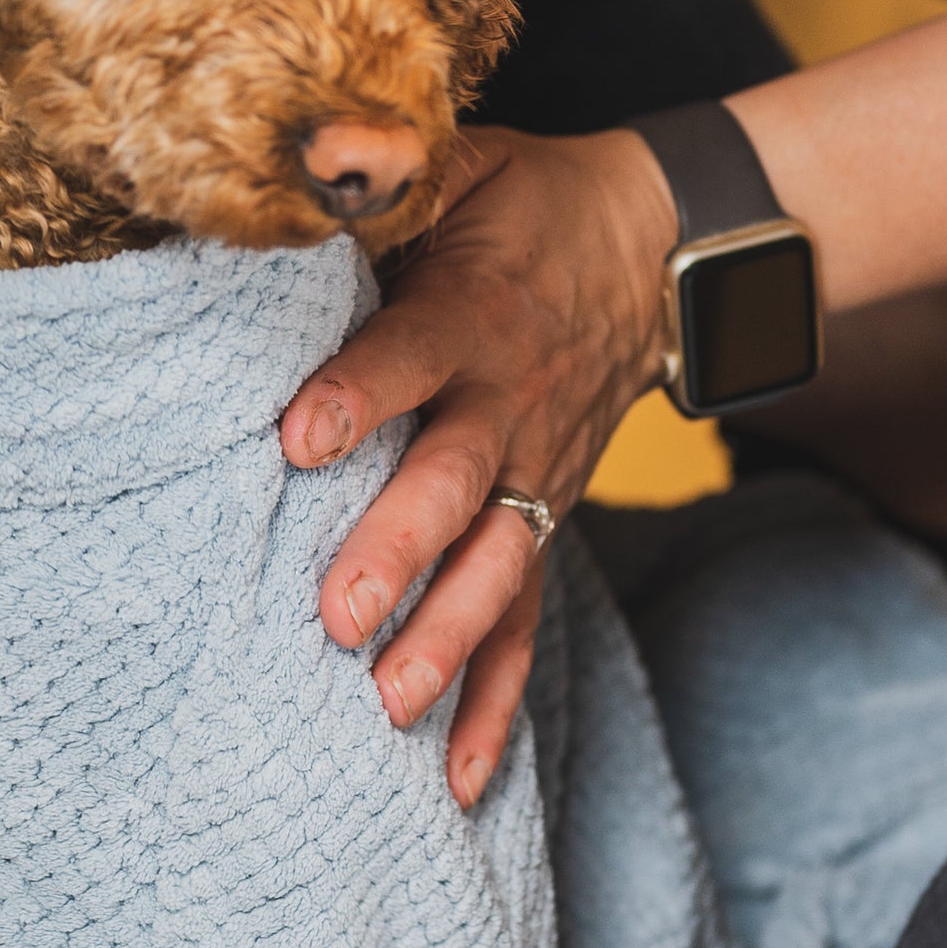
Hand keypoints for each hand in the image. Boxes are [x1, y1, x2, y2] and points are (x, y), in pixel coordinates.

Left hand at [279, 126, 671, 806]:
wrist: (661, 247)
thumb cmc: (524, 205)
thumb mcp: (464, 166)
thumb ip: (384, 186)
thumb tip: (285, 186)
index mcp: (478, 309)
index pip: (415, 352)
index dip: (359, 393)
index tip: (296, 437)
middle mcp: (511, 402)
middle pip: (457, 482)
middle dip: (399, 550)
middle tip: (338, 615)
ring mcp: (537, 474)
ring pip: (497, 565)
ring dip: (448, 639)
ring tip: (389, 706)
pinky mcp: (545, 521)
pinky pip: (527, 620)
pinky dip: (497, 703)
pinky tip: (457, 781)